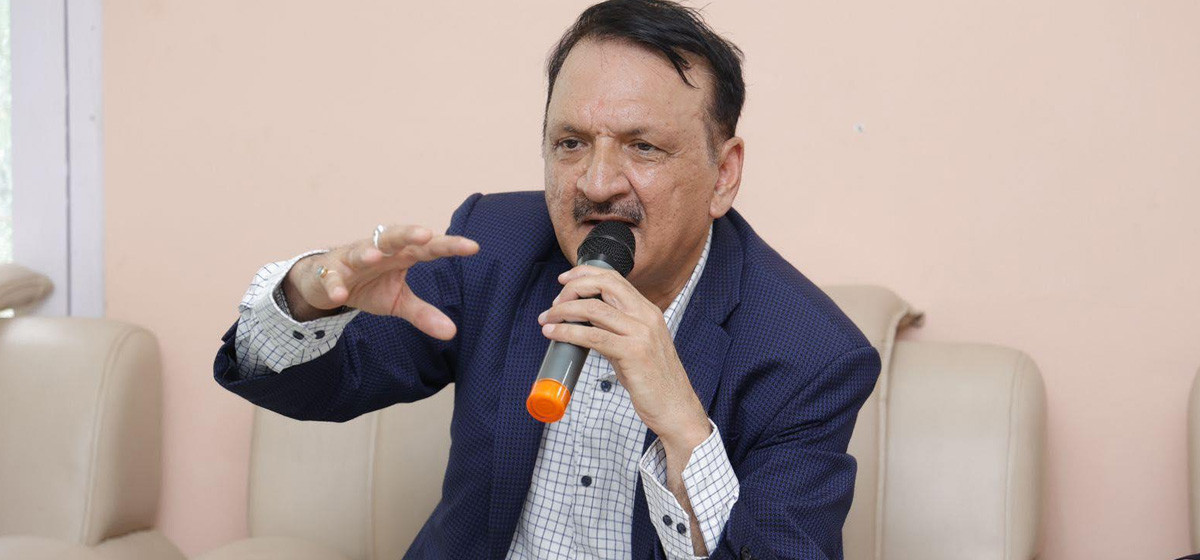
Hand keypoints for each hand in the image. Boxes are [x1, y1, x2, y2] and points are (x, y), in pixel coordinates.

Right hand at [282, 225, 478, 338]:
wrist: (325, 283)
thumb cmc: (369, 286)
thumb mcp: (398, 302)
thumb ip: (424, 314)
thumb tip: (453, 333)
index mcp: (401, 255)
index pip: (428, 248)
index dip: (449, 246)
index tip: (473, 247)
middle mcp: (379, 251)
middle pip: (395, 237)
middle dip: (409, 234)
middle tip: (426, 234)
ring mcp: (352, 259)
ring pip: (360, 251)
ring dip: (367, 253)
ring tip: (375, 257)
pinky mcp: (328, 272)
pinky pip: (331, 278)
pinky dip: (334, 285)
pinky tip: (339, 294)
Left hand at [536, 265, 710, 449]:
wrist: (675, 408)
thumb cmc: (653, 381)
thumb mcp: (636, 346)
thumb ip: (614, 330)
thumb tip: (583, 323)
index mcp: (648, 311)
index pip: (615, 278)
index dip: (585, 274)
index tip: (564, 280)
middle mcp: (647, 316)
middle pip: (605, 284)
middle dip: (573, 288)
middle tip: (554, 303)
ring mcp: (641, 333)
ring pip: (594, 309)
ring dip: (563, 311)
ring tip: (547, 319)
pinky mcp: (633, 353)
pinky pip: (592, 336)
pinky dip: (567, 332)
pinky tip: (554, 334)